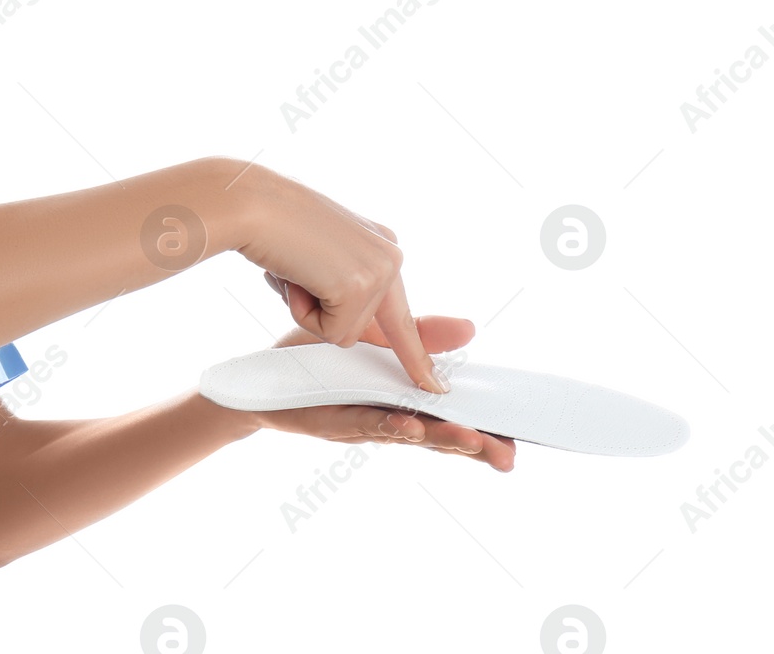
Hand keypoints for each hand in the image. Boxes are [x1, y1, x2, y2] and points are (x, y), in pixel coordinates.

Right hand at [228, 161, 444, 392]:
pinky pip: (330, 334)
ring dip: (308, 311)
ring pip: (345, 333)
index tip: (433, 382)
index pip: (399, 308)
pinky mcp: (359, 287)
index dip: (414, 350)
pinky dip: (302, 314)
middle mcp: (390, 255)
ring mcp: (379, 271)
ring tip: (292, 270)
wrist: (248, 202)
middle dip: (329, 319)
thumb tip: (358, 329)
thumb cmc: (267, 224)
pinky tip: (293, 275)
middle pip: (364, 324)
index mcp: (381, 243)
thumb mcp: (316, 255)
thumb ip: (342, 283)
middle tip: (303, 285)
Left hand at [254, 312, 516, 471]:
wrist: (261, 378)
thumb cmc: (317, 362)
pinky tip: (410, 428)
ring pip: (408, 435)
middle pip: (438, 435)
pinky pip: (364, 425)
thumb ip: (420, 336)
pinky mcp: (331, 422)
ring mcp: (361, 422)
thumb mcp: (374, 339)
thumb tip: (472, 328)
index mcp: (403, 398)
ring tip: (472, 442)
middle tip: (510, 454)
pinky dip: (388, 427)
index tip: (522, 435)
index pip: (452, 417)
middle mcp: (388, 415)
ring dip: (440, 440)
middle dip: (474, 445)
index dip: (486, 427)